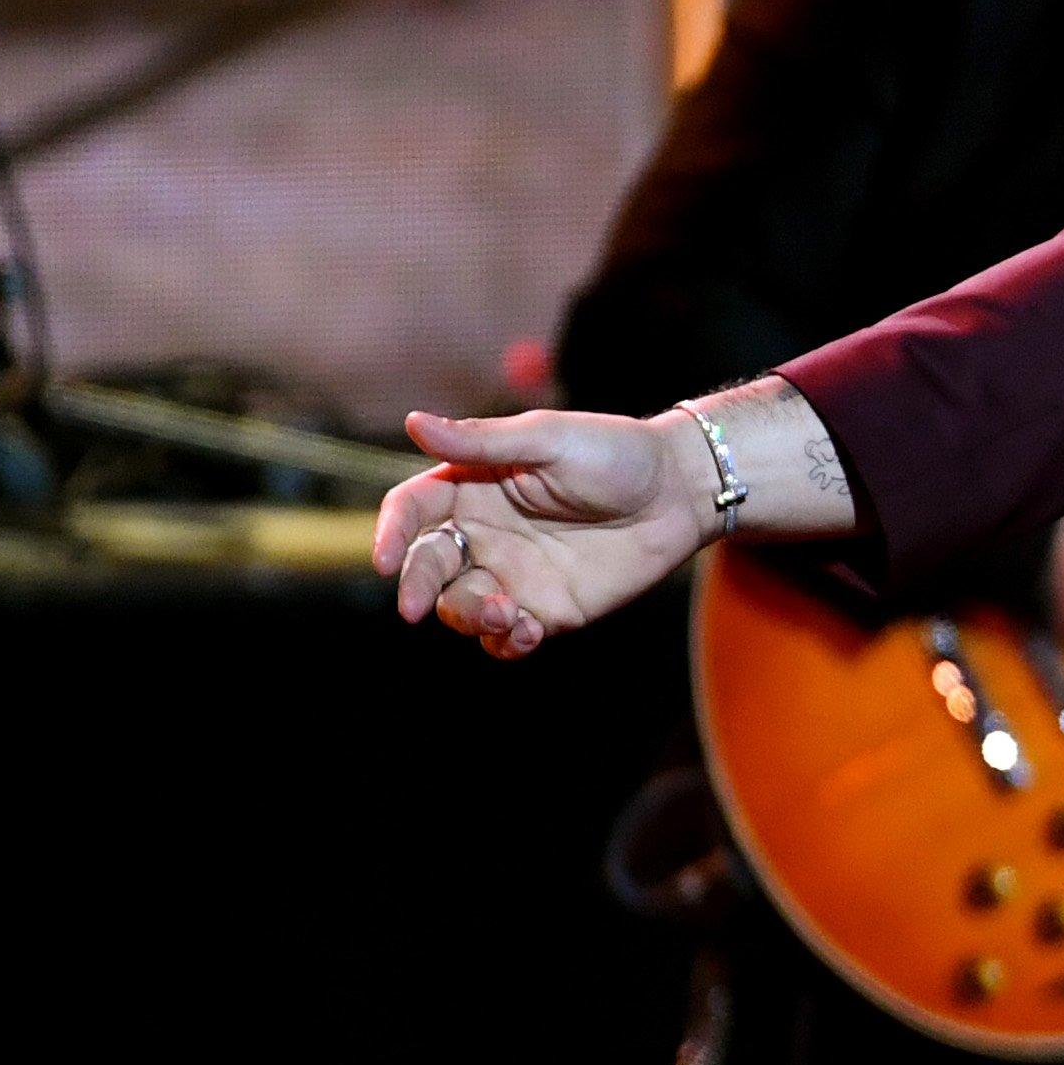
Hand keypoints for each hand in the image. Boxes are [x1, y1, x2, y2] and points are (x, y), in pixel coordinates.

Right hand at [374, 409, 718, 658]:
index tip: (383, 558)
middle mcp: (483, 533)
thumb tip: (413, 423)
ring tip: (502, 611)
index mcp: (473, 485)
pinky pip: (505, 636)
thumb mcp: (550, 438)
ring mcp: (512, 573)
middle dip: (416, 587)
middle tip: (414, 607)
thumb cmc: (616, 453)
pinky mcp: (546, 608)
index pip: (413, 510)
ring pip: (461, 607)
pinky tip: (524, 630)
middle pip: (427, 566)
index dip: (391, 533)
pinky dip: (503, 641)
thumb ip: (484, 441)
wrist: (679, 492)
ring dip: (466, 616)